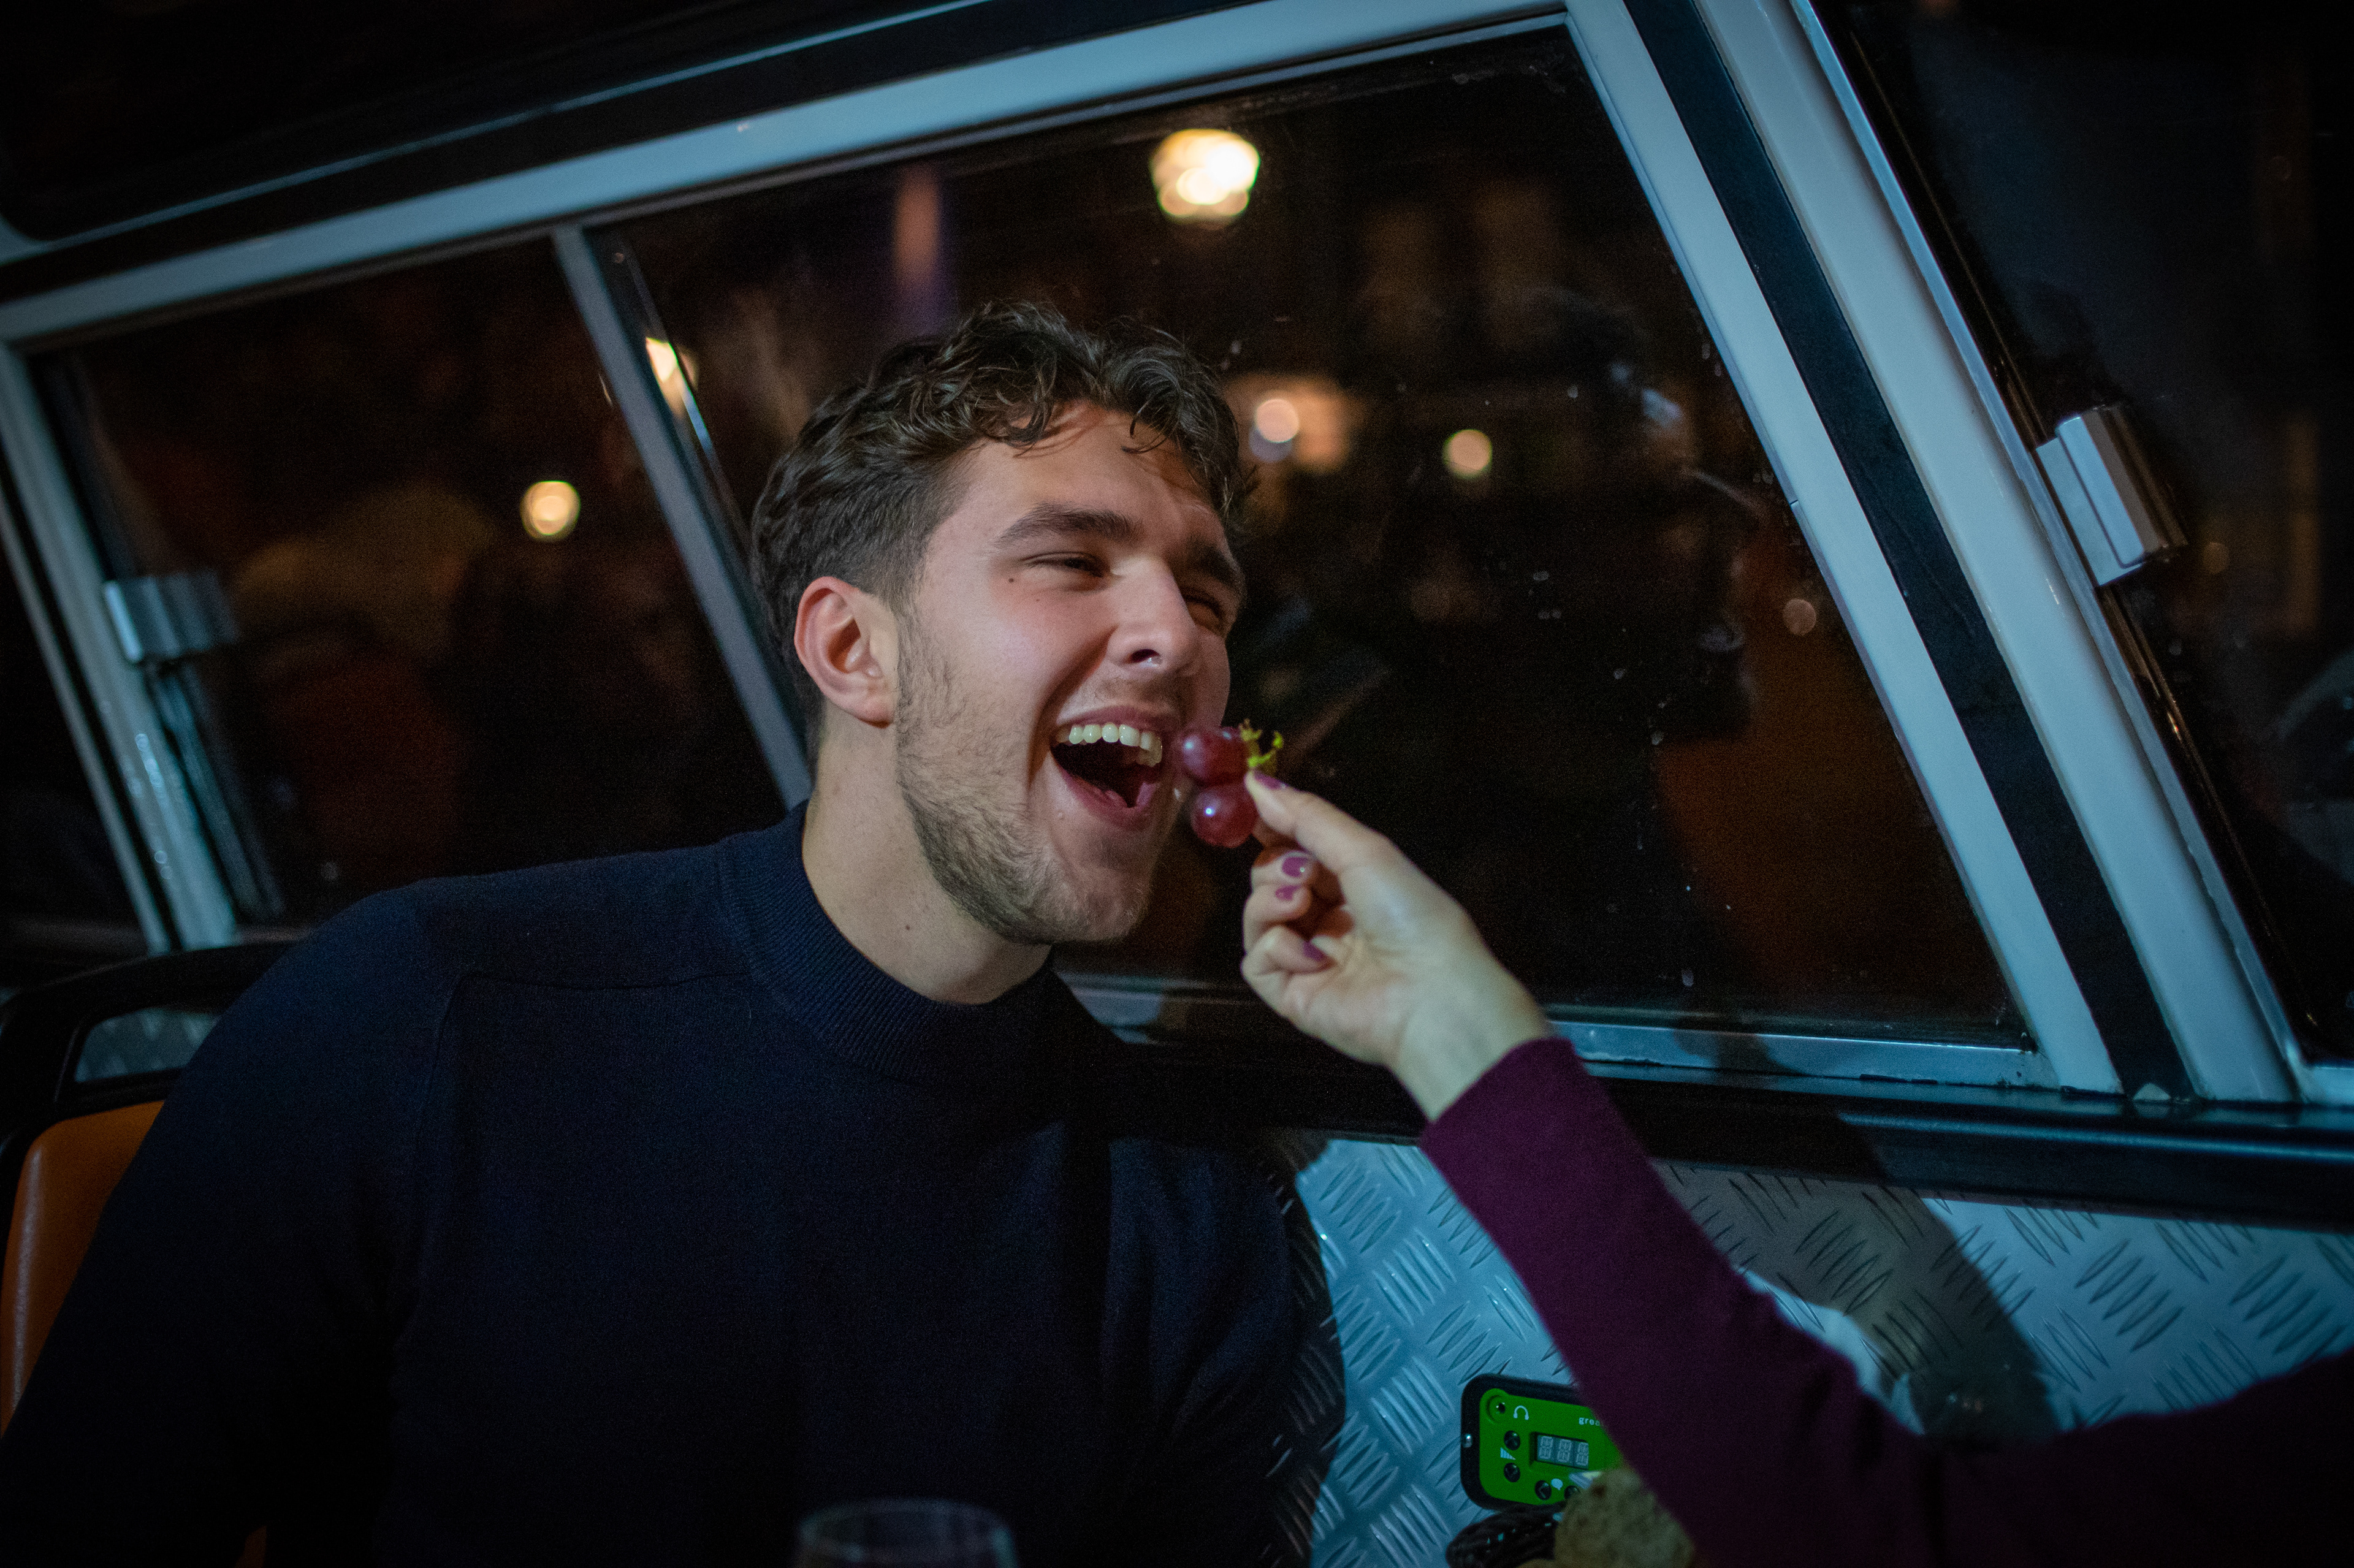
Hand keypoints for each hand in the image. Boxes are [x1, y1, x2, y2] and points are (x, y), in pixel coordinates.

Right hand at [1239, 773, 1551, 1119]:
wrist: (1429, 994)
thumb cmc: (1410, 915)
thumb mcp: (1365, 850)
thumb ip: (1308, 816)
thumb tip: (1255, 780)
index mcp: (1355, 886)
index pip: (1298, 851)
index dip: (1274, 830)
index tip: (1248, 809)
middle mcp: (1329, 921)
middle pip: (1271, 880)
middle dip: (1276, 866)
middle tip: (1302, 872)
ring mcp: (1308, 960)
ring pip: (1258, 917)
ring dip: (1269, 900)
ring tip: (1300, 902)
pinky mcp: (1291, 996)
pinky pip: (1257, 962)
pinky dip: (1275, 947)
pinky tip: (1310, 953)